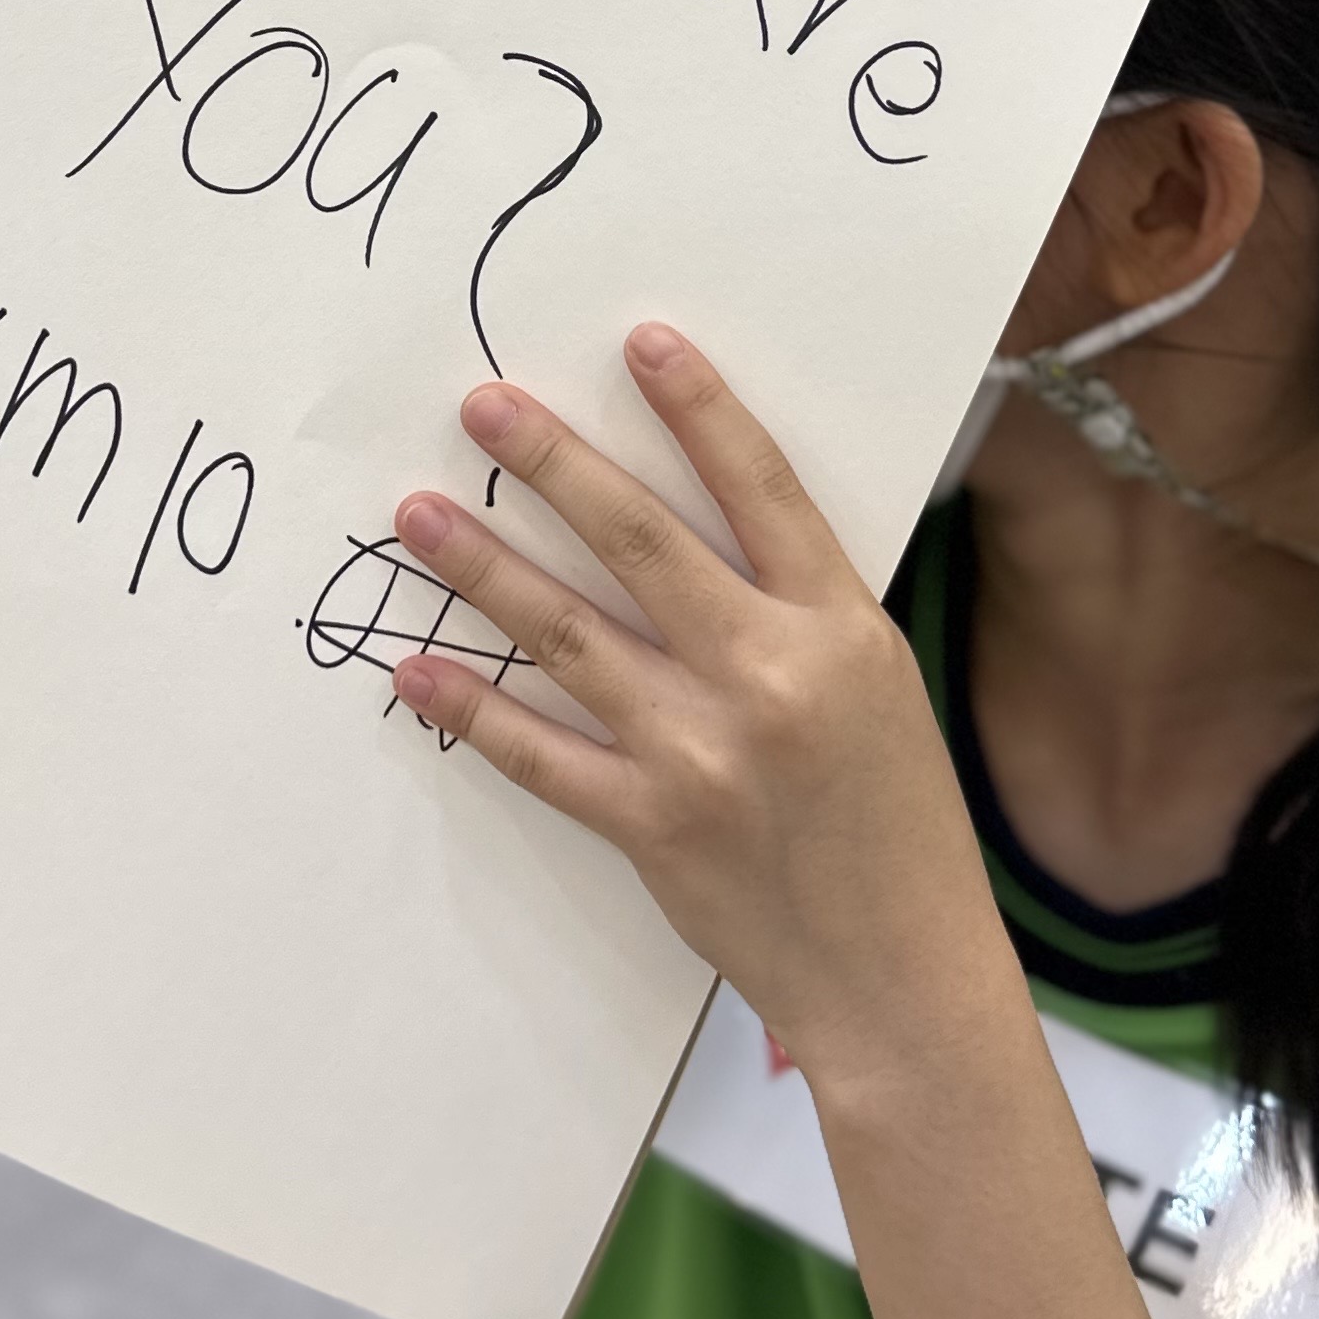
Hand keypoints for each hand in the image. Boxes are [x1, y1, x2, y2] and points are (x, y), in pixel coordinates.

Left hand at [388, 324, 1013, 1089]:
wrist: (902, 977)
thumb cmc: (897, 823)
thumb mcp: (878, 687)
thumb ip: (798, 610)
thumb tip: (698, 527)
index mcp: (842, 629)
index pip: (761, 487)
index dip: (699, 408)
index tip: (641, 340)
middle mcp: (769, 676)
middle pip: (640, 542)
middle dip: (553, 464)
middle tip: (482, 405)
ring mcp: (701, 753)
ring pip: (568, 636)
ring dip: (484, 567)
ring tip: (417, 514)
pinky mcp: (650, 826)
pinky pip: (540, 753)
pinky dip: (473, 709)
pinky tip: (416, 666)